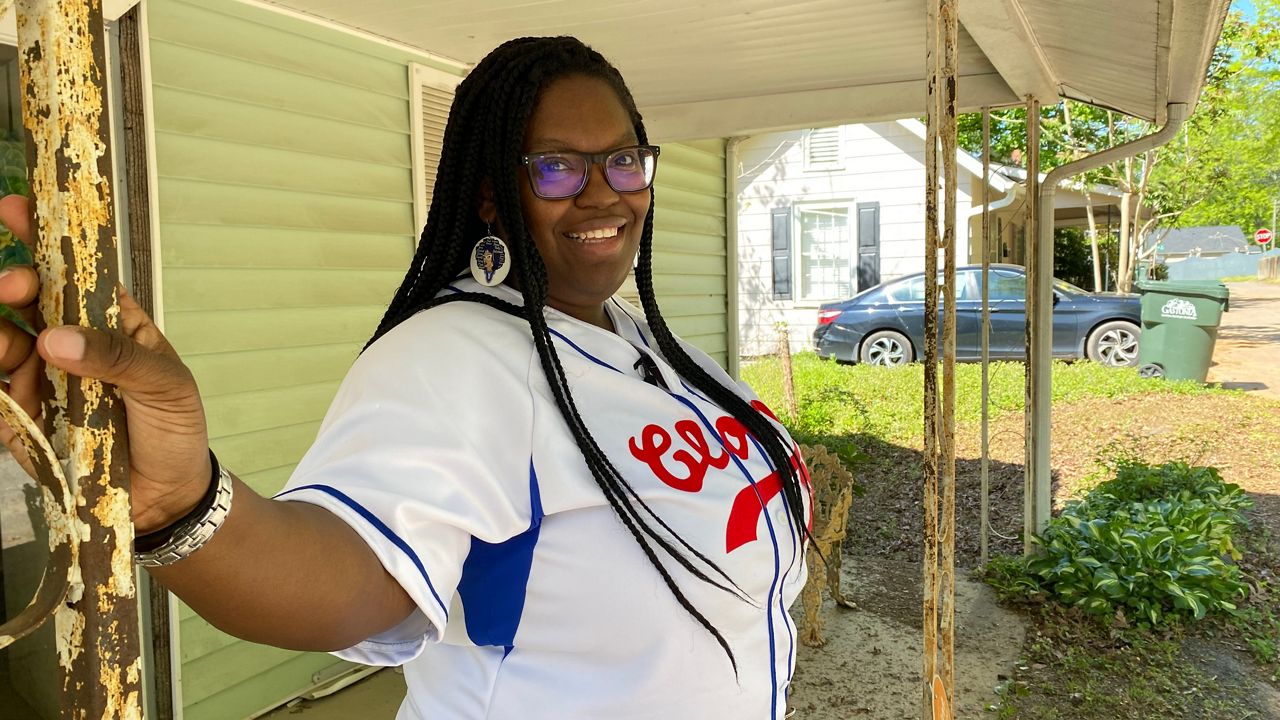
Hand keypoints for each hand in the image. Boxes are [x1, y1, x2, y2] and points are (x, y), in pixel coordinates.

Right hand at [0, 194, 211, 532]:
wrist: (167, 499)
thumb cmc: (175, 429)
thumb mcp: (165, 386)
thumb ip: (117, 359)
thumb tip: (53, 339)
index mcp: (108, 321)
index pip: (72, 269)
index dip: (43, 235)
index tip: (15, 207)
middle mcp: (66, 341)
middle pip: (24, 298)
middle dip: (11, 281)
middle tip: (14, 286)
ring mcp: (37, 378)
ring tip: (2, 338)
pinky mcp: (18, 419)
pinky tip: (1, 373)